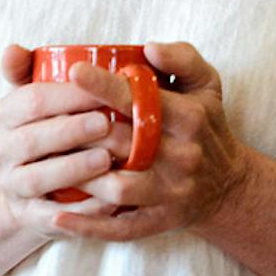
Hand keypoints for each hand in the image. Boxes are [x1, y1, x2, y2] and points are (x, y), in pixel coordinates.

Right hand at [0, 44, 133, 236]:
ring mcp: (12, 186)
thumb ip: (28, 70)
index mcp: (3, 116)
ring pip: (37, 178)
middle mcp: (0, 151)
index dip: (67, 95)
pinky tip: (107, 203)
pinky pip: (50, 217)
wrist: (34, 186)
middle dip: (70, 130)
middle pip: (31, 140)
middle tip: (107, 122)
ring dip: (72, 169)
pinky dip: (78, 212)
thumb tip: (12, 49)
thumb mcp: (38, 97)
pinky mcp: (28, 218)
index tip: (103, 88)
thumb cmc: (50, 128)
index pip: (31, 101)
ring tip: (105, 159)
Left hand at [54, 41, 254, 242]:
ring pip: (119, 189)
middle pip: (124, 144)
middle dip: (83, 133)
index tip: (73, 72)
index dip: (106, 86)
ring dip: (81, 178)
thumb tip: (148, 47)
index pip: (143, 101)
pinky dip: (88, 226)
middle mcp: (183, 156)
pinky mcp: (161, 221)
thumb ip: (181, 57)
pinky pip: (121, 228)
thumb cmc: (206, 125)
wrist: (229, 185)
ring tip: (49, 162)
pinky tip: (57, 216)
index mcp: (189, 118)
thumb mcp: (206, 84)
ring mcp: (171, 193)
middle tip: (46, 121)